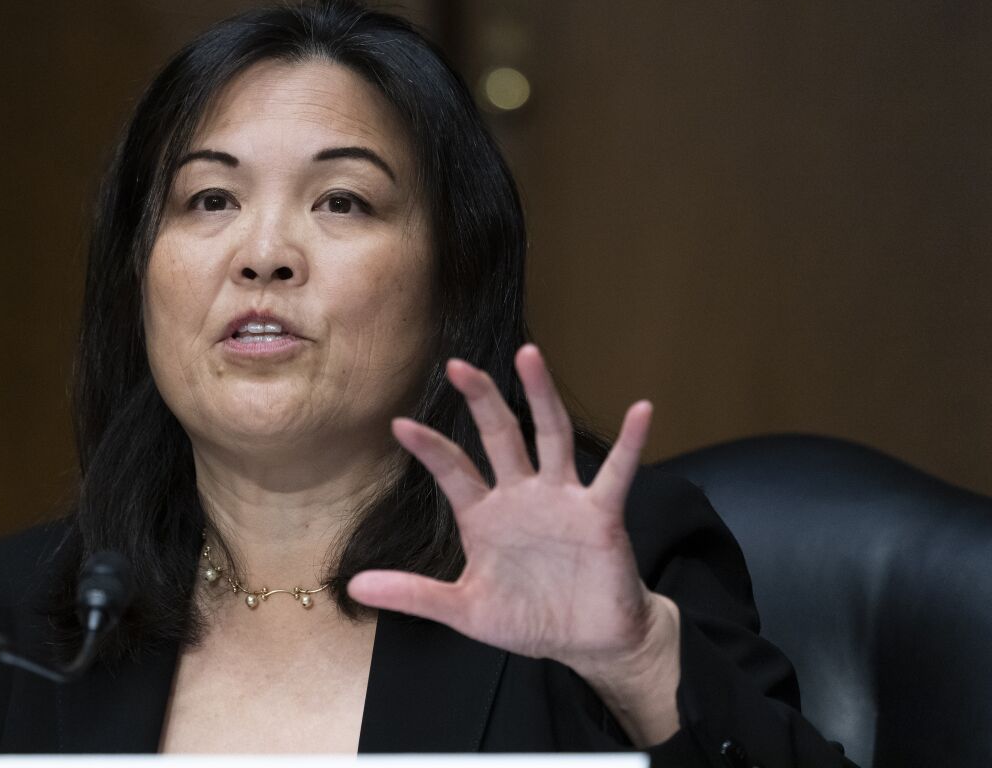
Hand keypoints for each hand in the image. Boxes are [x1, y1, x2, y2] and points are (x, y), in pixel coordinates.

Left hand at [348, 344, 679, 744]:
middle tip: (459, 366)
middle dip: (481, 401)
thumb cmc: (526, 618)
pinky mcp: (600, 513)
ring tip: (529, 356)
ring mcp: (562, 499)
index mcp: (484, 515)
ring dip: (541, 397)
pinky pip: (617, 473)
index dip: (429, 449)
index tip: (400, 424)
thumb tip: (354, 586)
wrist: (585, 641)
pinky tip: (642, 411)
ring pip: (551, 436)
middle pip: (499, 435)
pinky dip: (631, 443)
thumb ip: (414, 594)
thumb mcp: (463, 609)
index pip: (453, 471)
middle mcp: (521, 495)